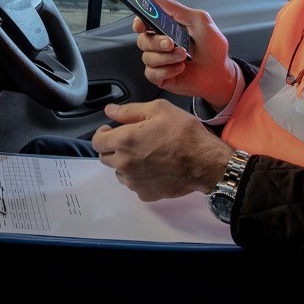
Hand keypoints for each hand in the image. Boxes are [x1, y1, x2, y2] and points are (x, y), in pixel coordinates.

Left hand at [91, 99, 232, 201]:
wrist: (206, 163)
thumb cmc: (185, 134)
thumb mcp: (159, 109)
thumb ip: (129, 111)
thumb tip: (110, 111)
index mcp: (124, 141)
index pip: (97, 141)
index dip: (103, 134)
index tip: (111, 130)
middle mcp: (124, 163)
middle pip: (105, 157)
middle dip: (113, 148)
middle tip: (131, 141)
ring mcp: (134, 181)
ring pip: (118, 172)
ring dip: (124, 164)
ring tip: (144, 155)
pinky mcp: (145, 194)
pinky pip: (133, 185)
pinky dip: (138, 177)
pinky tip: (153, 168)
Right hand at [133, 0, 235, 107]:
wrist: (220, 72)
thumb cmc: (212, 47)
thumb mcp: (199, 21)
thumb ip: (176, 9)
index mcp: (167, 28)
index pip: (144, 22)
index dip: (139, 22)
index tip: (140, 24)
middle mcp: (160, 44)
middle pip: (143, 40)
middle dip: (156, 42)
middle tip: (171, 43)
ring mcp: (160, 61)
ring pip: (148, 57)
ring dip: (167, 57)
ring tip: (184, 56)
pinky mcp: (161, 77)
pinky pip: (152, 73)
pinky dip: (166, 70)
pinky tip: (180, 68)